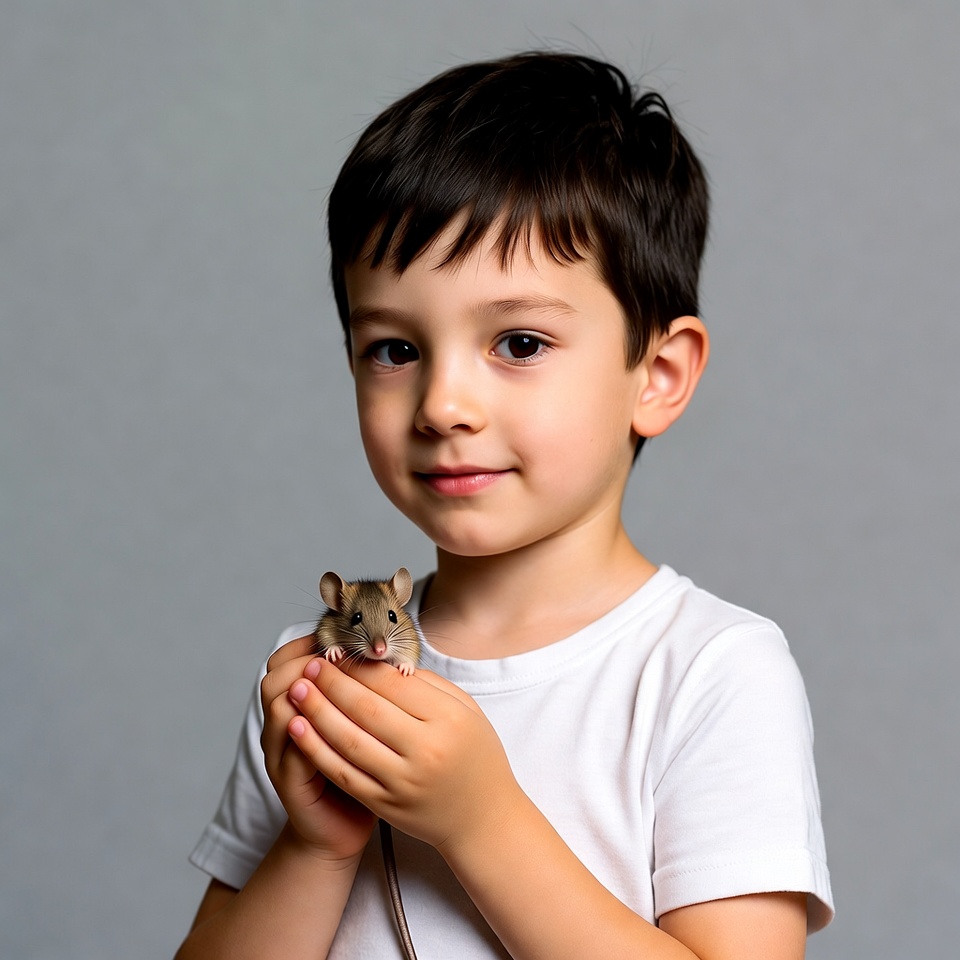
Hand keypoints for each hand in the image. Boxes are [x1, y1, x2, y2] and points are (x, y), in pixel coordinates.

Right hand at [260, 635, 376, 860]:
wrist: (342, 829)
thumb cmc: (363, 771)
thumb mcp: (367, 726)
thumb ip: (370, 694)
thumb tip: (394, 654)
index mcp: (303, 704)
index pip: (293, 657)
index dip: (312, 641)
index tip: (342, 630)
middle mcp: (284, 723)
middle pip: (277, 675)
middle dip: (305, 659)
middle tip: (335, 650)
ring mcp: (280, 751)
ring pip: (278, 707)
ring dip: (302, 690)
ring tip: (326, 678)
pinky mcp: (286, 780)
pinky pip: (290, 749)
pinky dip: (305, 732)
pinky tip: (325, 723)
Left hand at [286, 658, 523, 852]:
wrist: (482, 818)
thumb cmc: (476, 757)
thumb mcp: (467, 711)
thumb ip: (428, 685)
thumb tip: (382, 666)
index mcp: (448, 720)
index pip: (394, 685)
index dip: (361, 667)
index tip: (340, 654)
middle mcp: (426, 751)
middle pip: (367, 709)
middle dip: (333, 683)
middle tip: (311, 665)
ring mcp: (403, 781)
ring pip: (349, 740)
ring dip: (317, 712)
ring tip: (297, 690)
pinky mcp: (385, 805)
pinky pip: (343, 773)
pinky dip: (316, 749)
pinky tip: (298, 729)